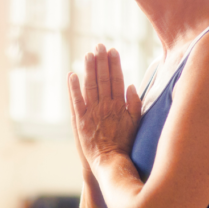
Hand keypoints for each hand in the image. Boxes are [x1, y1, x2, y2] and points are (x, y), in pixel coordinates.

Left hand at [68, 45, 141, 171]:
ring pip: (90, 85)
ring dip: (89, 69)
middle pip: (103, 78)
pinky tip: (72, 74)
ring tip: (88, 54)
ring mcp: (92, 112)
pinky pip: (76, 100)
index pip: (117, 79)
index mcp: (119, 105)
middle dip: (101, 61)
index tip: (113, 51)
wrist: (110, 161)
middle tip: (99, 46)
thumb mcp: (136, 123)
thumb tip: (131, 85)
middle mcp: (106, 105)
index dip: (115, 64)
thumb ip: (134, 104)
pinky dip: (74, 87)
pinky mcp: (81, 120)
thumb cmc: (125, 143)